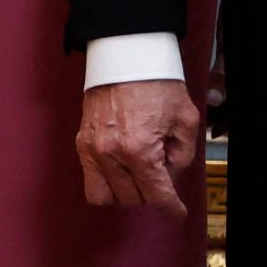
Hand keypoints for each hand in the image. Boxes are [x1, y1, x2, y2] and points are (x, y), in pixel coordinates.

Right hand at [75, 79, 198, 219]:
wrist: (126, 55)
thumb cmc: (157, 82)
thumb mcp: (185, 118)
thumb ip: (182, 155)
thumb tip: (169, 178)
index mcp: (139, 148)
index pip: (156, 196)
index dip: (171, 207)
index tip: (177, 211)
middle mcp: (111, 154)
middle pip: (134, 199)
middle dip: (151, 190)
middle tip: (160, 166)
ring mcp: (92, 150)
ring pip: (110, 198)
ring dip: (127, 191)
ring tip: (138, 170)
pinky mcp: (81, 143)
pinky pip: (91, 183)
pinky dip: (107, 184)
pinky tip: (120, 170)